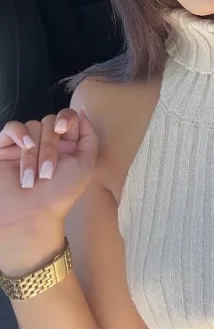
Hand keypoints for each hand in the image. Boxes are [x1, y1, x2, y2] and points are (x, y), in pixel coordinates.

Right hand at [0, 109, 98, 234]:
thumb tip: (81, 112)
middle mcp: (46, 141)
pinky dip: (18, 134)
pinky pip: (12, 127)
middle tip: (47, 173)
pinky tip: (23, 147)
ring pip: (32, 127)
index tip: (62, 129)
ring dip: (34, 154)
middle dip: (50, 146)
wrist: (31, 216)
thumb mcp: (85, 165)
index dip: (66, 118)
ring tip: (32, 178)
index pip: (67, 117)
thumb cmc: (60, 194)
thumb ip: (89, 137)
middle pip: (49, 122)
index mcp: (66, 143)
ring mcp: (25, 144)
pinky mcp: (5, 148)